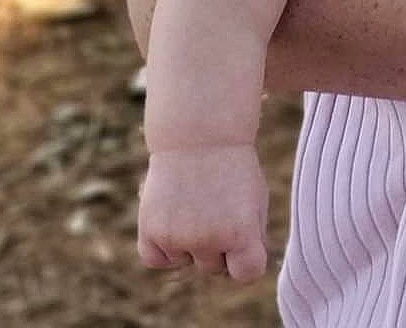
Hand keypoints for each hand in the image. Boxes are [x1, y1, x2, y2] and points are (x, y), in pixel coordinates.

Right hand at [137, 144, 269, 280]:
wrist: (199, 133)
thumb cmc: (233, 167)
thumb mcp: (255, 199)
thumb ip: (251, 239)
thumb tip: (237, 272)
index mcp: (241, 232)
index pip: (247, 273)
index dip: (245, 258)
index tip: (242, 237)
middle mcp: (208, 239)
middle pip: (215, 268)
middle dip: (218, 245)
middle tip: (216, 206)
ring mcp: (177, 237)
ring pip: (186, 262)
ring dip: (189, 242)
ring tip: (195, 202)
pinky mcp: (150, 232)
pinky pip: (158, 260)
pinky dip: (163, 245)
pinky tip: (172, 214)